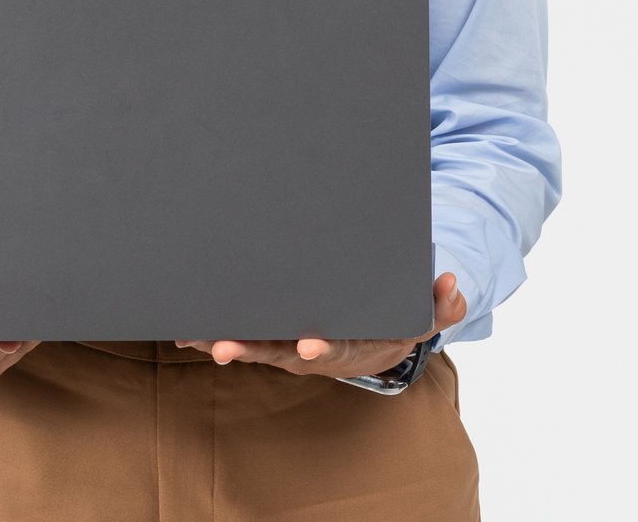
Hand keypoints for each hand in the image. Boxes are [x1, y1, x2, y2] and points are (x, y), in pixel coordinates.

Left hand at [177, 271, 467, 377]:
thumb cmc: (396, 320)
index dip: (321, 349)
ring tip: (195, 337)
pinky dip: (215, 335)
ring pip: (254, 347)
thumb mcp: (426, 314)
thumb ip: (443, 304)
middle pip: (280, 353)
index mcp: (350, 345)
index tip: (309, 346)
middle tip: (226, 346)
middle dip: (253, 349)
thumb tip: (450, 284)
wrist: (375, 340)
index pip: (335, 349)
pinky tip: (187, 330)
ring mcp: (288, 348)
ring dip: (225, 342)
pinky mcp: (272, 337)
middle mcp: (313, 352)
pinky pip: (243, 337)